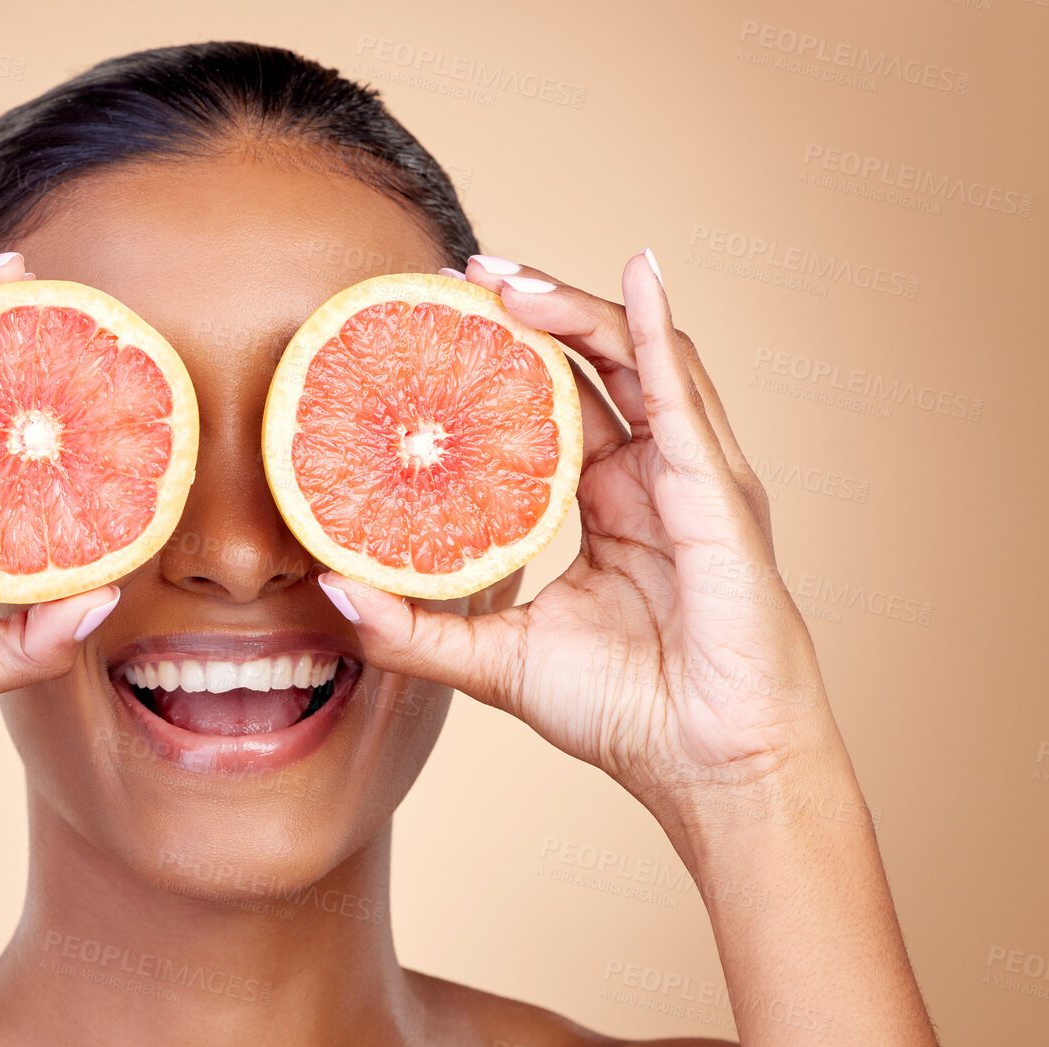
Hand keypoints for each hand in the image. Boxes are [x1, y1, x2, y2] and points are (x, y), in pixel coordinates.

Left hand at [321, 253, 849, 839]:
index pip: (558, 407)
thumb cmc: (624, 714)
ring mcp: (692, 478)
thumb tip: (330, 589)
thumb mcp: (495, 661)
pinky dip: (656, 331)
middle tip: (463, 278)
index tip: (440, 326)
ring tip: (506, 276)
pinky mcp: (718, 493)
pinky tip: (635, 277)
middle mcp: (652, 480)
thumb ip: (414, 628)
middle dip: (532, 314)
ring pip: (636, 361)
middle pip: (595, 366)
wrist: (711, 769)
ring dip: (574, 309)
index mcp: (608, 507)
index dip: (506, 362)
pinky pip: (683, 395)